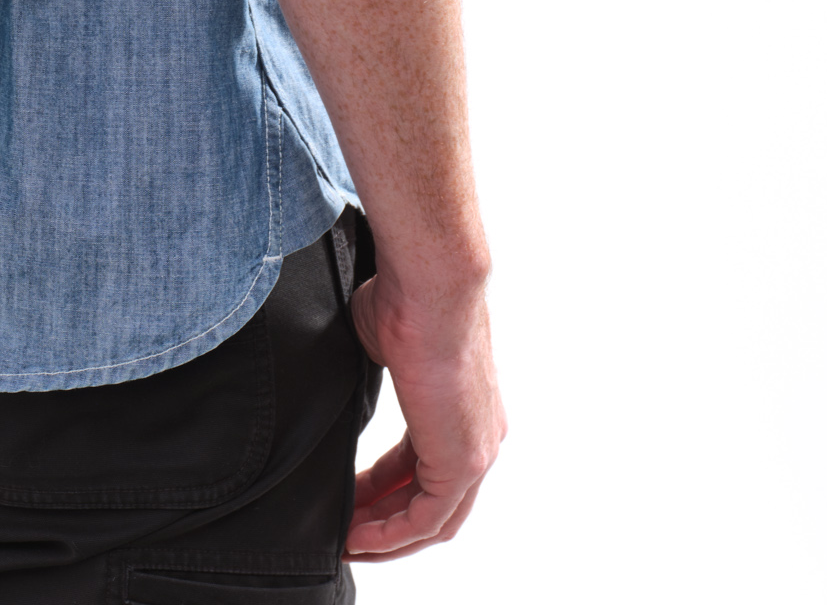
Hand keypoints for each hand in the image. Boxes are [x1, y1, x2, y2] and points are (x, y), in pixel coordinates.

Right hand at [344, 269, 504, 560]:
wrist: (428, 285)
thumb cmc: (404, 298)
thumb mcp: (378, 340)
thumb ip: (372, 372)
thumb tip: (348, 376)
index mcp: (462, 409)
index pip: (422, 465)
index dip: (384, 487)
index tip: (351, 496)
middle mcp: (478, 438)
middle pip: (432, 502)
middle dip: (385, 520)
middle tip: (348, 531)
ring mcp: (474, 451)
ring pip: (433, 518)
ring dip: (388, 535)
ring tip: (349, 541)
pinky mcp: (462, 461)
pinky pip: (427, 518)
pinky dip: (394, 533)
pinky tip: (362, 536)